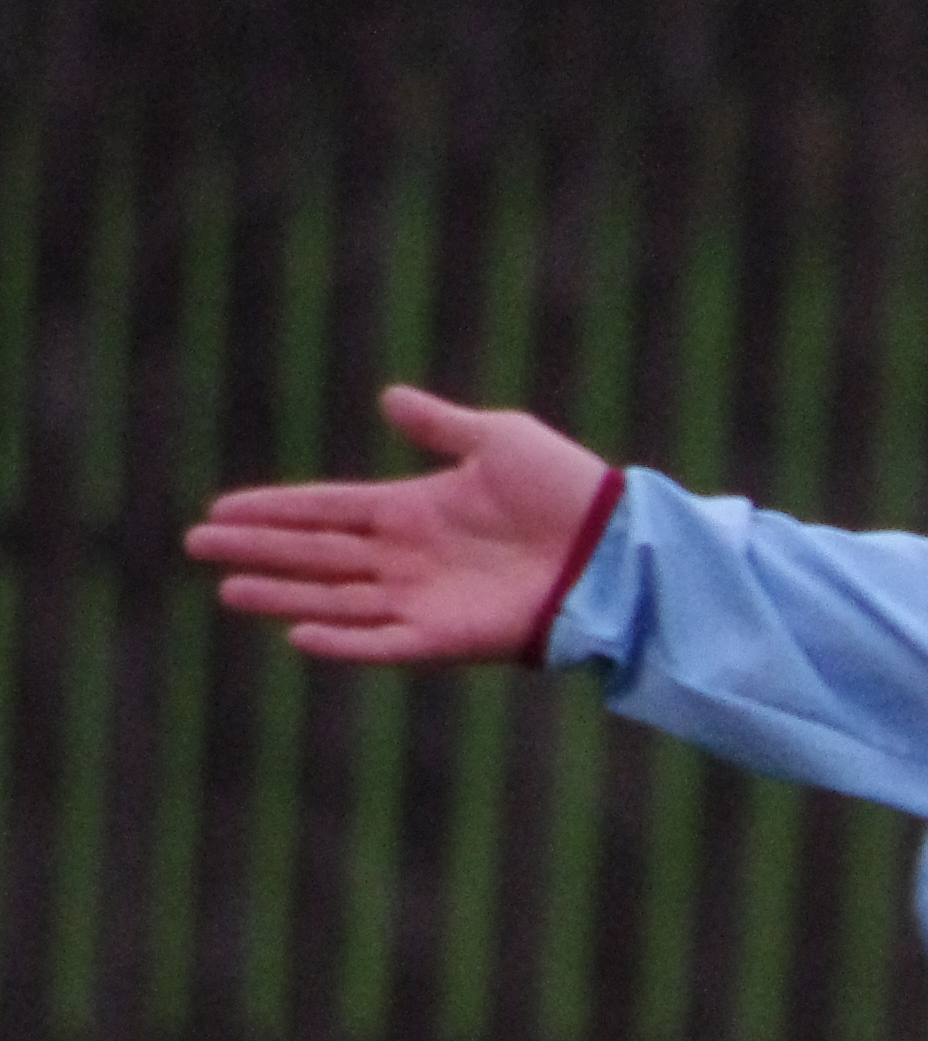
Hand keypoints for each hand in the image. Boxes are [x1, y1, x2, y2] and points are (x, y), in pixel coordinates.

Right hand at [186, 384, 610, 663]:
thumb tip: (389, 397)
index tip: (222, 506)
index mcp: (414, 508)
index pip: (327, 507)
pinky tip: (298, 634)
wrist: (617, 544)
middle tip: (197, 544)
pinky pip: (385, 643)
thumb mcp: (498, 438)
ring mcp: (426, 598)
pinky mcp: (450, 637)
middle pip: (317, 553)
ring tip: (228, 589)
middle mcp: (410, 557)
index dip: (275, 507)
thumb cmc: (568, 489)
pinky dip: (345, 642)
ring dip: (283, 593)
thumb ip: (440, 425)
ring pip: (336, 598)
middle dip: (259, 548)